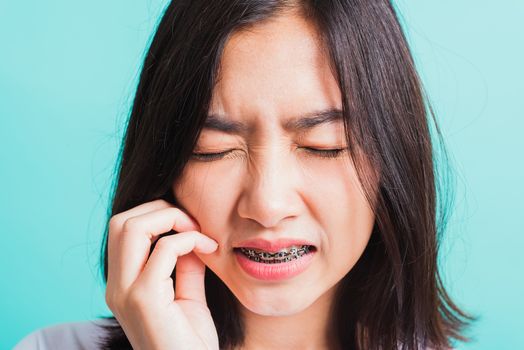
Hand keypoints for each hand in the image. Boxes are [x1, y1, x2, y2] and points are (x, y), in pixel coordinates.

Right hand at [105, 199, 218, 349]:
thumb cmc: (190, 341)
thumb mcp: (188, 295)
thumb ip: (185, 264)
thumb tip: (190, 233)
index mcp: (123, 284)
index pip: (123, 229)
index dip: (156, 215)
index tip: (189, 224)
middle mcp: (117, 286)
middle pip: (122, 221)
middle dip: (160, 210)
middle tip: (192, 222)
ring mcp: (126, 293)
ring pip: (132, 228)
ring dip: (170, 219)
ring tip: (198, 231)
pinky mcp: (144, 300)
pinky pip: (164, 251)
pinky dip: (188, 239)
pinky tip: (209, 248)